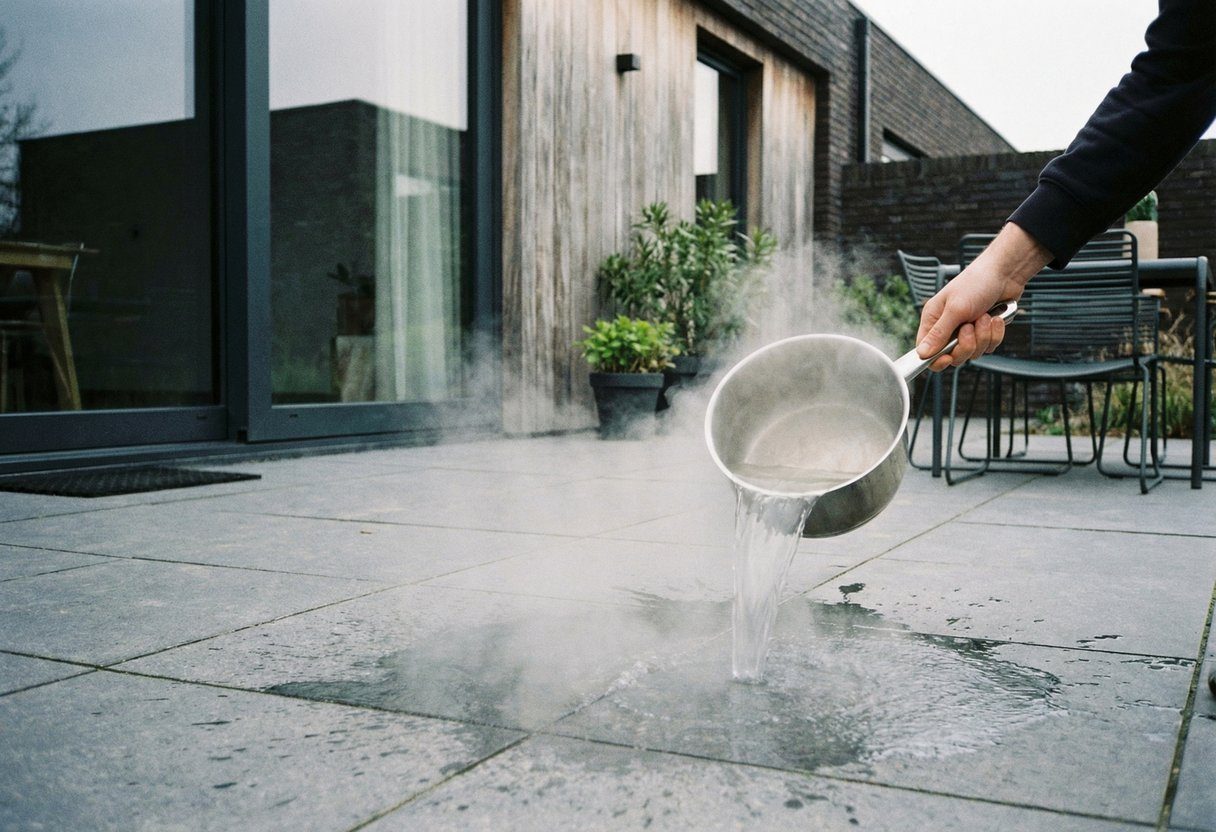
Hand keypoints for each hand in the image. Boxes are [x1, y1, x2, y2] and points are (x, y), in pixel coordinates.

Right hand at [916, 223, 1050, 370]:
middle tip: (970, 327)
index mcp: (934, 320)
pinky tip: (995, 318)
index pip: (927, 351)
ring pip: (973, 352)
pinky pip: (989, 346)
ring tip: (985, 316)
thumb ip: (939, 334)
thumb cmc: (976, 283)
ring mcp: (968, 331)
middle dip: (966, 345)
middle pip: (953, 356)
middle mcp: (949, 327)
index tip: (947, 358)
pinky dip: (995, 334)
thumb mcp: (955, 309)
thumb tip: (921, 354)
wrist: (1005, 273)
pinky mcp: (985, 332)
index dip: (936, 359)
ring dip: (983, 336)